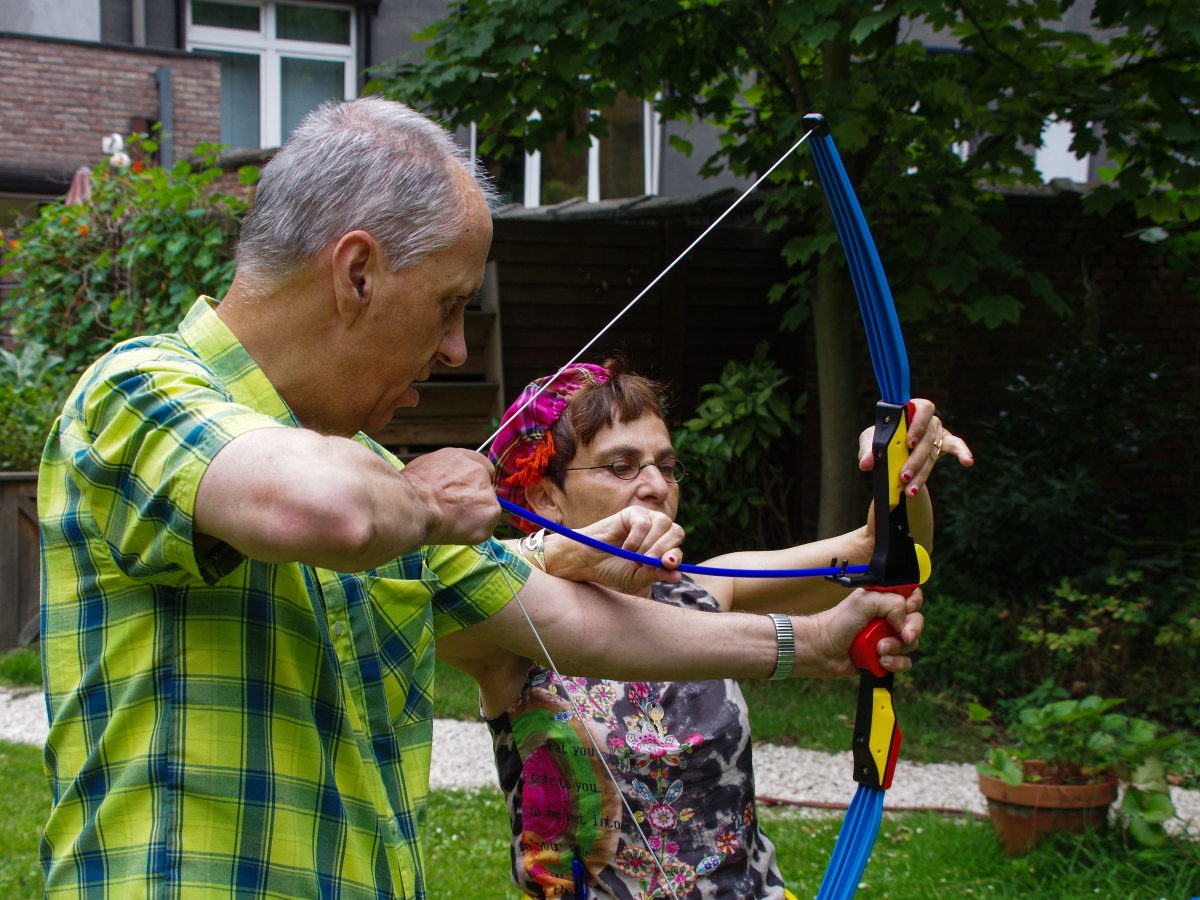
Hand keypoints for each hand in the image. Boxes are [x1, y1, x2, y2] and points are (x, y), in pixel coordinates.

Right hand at [400, 448, 500, 544]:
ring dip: (472, 517)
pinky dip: (472, 533)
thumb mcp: (426, 465)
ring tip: (451, 522)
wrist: (417, 505)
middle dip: (471, 500)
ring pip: (485, 511)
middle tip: (452, 510)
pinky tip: (455, 531)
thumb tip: (442, 482)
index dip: (473, 482)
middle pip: (483, 491)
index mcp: (466, 459)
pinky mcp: (491, 516)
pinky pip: (483, 529)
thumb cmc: (413, 486)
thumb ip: (444, 472)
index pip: (484, 467)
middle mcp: (481, 474)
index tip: (463, 492)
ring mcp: (489, 495)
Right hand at [544, 506, 684, 591]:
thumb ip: (656, 574)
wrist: (587, 561)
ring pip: (663, 523)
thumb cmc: (612, 569)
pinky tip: (626, 548)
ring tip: (635, 557)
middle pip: (676, 532)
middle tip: (648, 562)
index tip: (667, 564)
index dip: (675, 556)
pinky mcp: (632, 513)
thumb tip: (678, 576)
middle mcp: (657, 532)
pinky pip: (643, 522)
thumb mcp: (637, 577)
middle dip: (664, 548)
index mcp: (662, 548)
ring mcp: (646, 520)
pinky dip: (636, 538)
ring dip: (650, 544)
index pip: (677, 548)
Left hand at [795, 587, 923, 677]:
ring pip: (912, 644)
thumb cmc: (838, 623)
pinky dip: (895, 663)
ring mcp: (888, 638)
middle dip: (911, 630)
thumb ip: (892, 603)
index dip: (914, 604)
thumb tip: (906, 621)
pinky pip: (904, 663)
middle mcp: (889, 618)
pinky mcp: (886, 657)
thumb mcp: (865, 601)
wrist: (824, 649)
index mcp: (885, 600)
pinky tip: (880, 661)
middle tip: (902, 635)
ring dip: (897, 648)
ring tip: (878, 649)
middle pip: (917, 622)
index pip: (912, 596)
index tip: (907, 610)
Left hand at [858, 398, 972, 496]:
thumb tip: (866, 464)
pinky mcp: (944, 444)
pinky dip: (963, 453)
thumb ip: (868, 449)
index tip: (908, 442)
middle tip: (902, 476)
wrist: (890, 448)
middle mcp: (927, 420)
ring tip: (910, 489)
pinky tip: (968, 461)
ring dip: (921, 474)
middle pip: (925, 440)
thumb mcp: (871, 439)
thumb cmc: (882, 437)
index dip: (917, 425)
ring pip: (931, 454)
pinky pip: (955, 447)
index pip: (921, 410)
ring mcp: (937, 432)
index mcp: (911, 409)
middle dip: (913, 461)